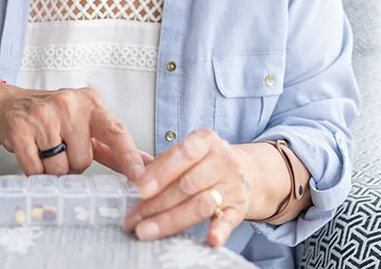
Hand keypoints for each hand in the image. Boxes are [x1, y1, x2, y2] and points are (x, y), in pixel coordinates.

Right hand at [0, 85, 145, 179]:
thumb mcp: (86, 124)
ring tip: (45, 148)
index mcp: (91, 103)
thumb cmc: (53, 117)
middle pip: (83, 160)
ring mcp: (43, 115)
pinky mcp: (21, 128)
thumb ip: (115, 146)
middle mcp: (69, 104)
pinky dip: (34, 170)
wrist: (9, 105)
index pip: (116, 132)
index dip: (129, 157)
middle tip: (61, 147)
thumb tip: (148, 163)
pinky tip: (32, 152)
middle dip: (72, 163)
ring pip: (59, 168)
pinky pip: (36, 169)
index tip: (139, 177)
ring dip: (52, 168)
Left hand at [123, 128, 257, 246]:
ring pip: (201, 204)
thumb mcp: (186, 153)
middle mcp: (222, 160)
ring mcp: (232, 185)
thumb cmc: (205, 162)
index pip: (183, 155)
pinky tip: (210, 240)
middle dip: (156, 204)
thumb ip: (161, 163)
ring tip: (148, 231)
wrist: (246, 171)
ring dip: (171, 220)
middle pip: (187, 185)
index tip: (140, 190)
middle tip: (133, 219)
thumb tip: (133, 180)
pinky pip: (229, 220)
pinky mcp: (239, 208)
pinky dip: (220, 231)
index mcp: (205, 140)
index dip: (161, 173)